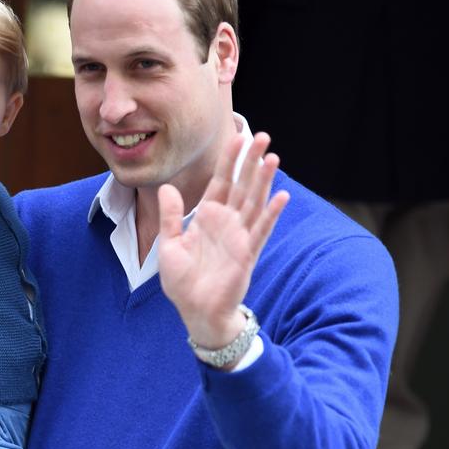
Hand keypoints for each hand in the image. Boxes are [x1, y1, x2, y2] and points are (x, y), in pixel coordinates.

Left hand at [158, 131, 289, 348]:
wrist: (196, 311)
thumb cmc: (183, 282)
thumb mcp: (169, 245)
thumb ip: (171, 217)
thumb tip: (168, 189)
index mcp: (207, 218)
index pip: (221, 183)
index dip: (228, 161)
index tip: (236, 137)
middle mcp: (226, 223)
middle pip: (242, 186)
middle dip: (251, 162)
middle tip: (263, 136)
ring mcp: (239, 237)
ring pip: (254, 202)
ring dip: (264, 181)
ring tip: (273, 157)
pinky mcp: (247, 254)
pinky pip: (261, 230)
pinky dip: (270, 214)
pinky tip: (281, 196)